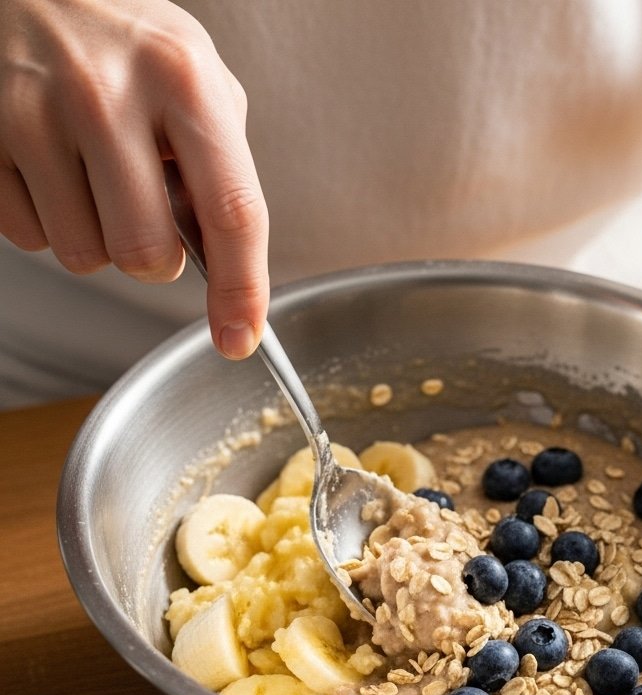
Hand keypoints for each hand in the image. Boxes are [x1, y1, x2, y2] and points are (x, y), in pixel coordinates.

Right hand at [0, 0, 267, 357]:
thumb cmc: (119, 36)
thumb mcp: (192, 76)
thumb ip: (220, 162)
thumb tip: (222, 254)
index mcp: (183, 81)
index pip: (232, 212)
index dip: (241, 290)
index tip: (238, 338)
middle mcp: (106, 94)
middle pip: (146, 255)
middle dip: (152, 257)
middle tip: (141, 208)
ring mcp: (32, 112)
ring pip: (83, 256)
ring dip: (96, 237)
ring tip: (89, 174)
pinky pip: (28, 237)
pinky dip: (45, 219)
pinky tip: (46, 166)